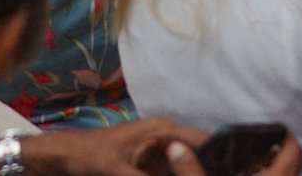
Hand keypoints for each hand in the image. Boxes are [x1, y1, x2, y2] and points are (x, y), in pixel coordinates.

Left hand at [19, 117, 208, 175]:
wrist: (63, 156)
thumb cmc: (88, 156)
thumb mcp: (118, 172)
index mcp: (162, 131)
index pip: (205, 142)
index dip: (223, 158)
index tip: (238, 172)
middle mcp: (166, 137)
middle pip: (200, 155)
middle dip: (211, 167)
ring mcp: (159, 151)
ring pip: (187, 165)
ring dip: (192, 172)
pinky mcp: (151, 164)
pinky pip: (173, 173)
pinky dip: (179, 175)